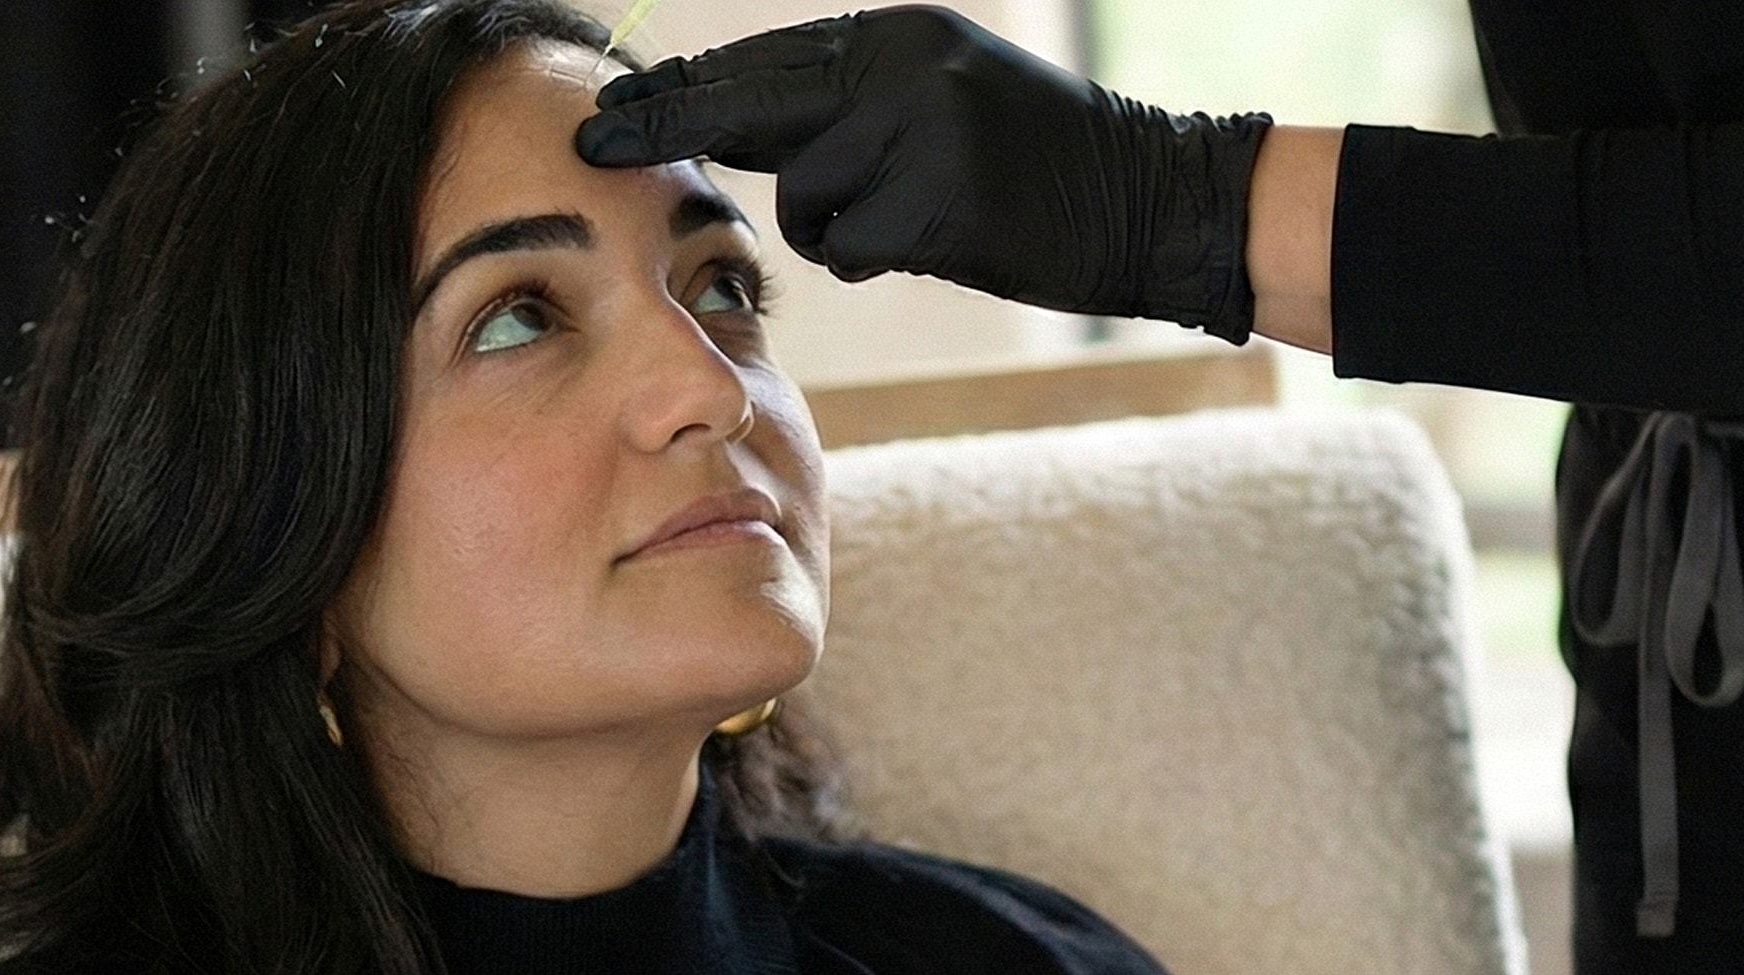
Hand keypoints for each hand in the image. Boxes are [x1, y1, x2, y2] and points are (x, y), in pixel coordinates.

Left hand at [576, 5, 1270, 341]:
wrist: (1151, 200)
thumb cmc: (1035, 163)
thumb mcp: (938, 96)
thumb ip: (846, 104)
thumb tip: (728, 124)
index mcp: (897, 37)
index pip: (762, 62)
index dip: (679, 90)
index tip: (607, 107)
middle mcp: (903, 69)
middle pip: (750, 108)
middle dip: (668, 129)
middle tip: (592, 142)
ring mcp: (922, 134)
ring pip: (804, 198)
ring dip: (833, 223)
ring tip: (913, 212)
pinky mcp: (940, 206)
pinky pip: (850, 248)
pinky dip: (875, 256)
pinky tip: (938, 240)